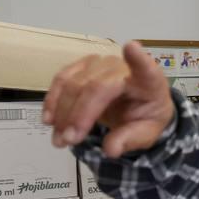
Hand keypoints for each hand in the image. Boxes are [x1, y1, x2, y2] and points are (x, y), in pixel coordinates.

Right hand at [43, 41, 175, 157]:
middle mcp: (123, 67)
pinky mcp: (82, 65)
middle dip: (78, 115)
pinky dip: (53, 101)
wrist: (137, 107)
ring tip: (59, 140)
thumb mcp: (145, 134)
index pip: (145, 68)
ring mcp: (101, 63)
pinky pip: (62, 79)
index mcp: (148, 82)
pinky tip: (50, 120)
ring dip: (62, 113)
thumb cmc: (144, 117)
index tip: (132, 48)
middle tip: (68, 141)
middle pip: (95, 86)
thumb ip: (129, 140)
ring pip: (74, 83)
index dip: (138, 59)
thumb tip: (110, 150)